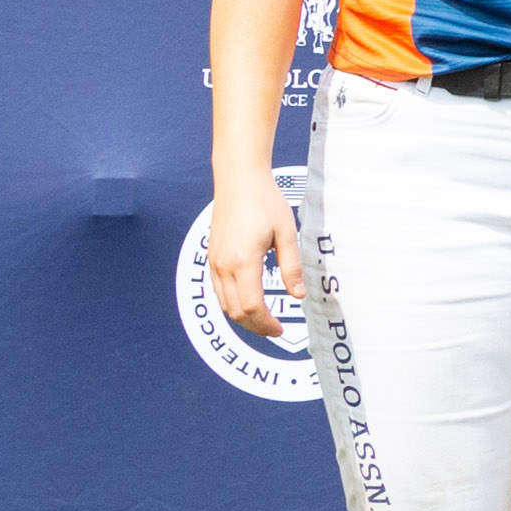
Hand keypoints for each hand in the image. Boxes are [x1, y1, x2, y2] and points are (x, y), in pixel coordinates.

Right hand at [207, 165, 304, 339]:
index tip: (281, 330)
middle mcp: (223, 265)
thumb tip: (298, 295)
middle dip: (255, 326)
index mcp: (243, 262)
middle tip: (275, 330)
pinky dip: (232, 303)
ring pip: (224, 303)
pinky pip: (218, 289)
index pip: (252, 307)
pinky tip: (248, 302)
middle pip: (235, 311)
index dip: (266, 323)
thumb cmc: (265, 202)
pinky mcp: (212, 256)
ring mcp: (214, 261)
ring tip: (263, 320)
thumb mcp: (286, 233)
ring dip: (242, 317)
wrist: (238, 180)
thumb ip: (291, 266)